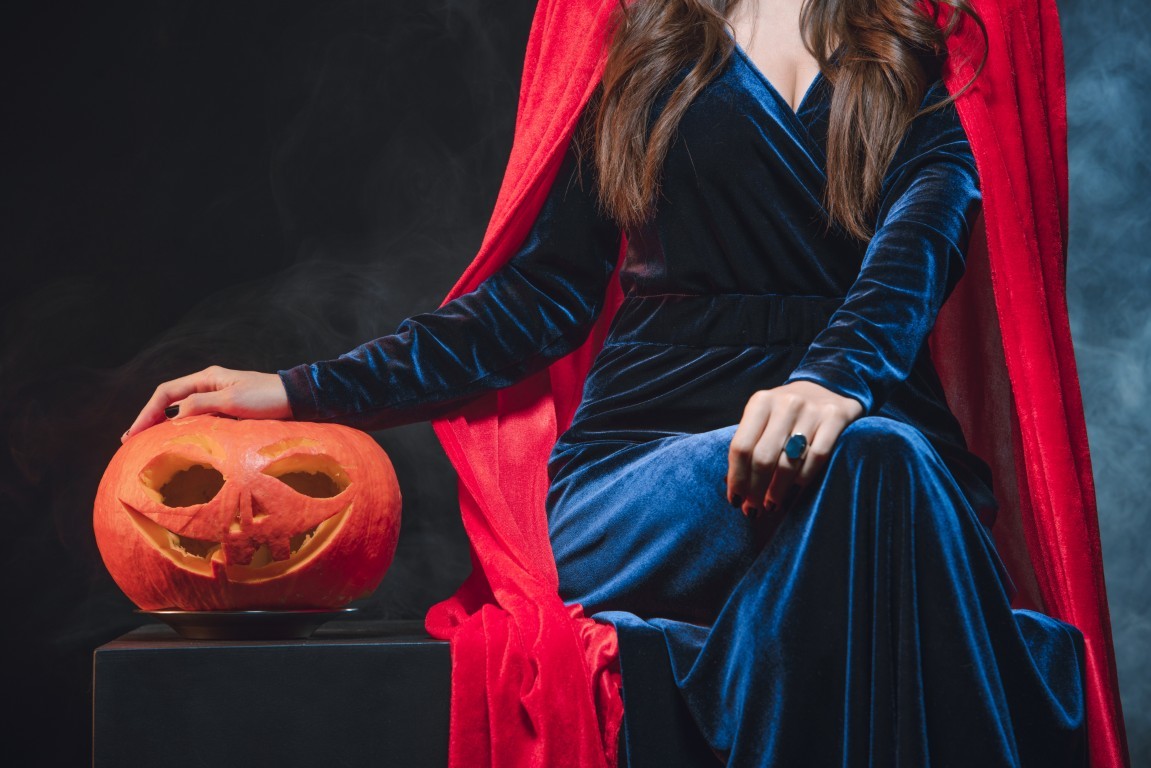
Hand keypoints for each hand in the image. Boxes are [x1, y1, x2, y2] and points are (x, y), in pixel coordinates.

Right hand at [122, 365, 292, 442]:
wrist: (298, 400)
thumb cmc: (269, 399)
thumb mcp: (233, 401)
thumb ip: (202, 406)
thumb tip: (172, 415)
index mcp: (207, 378)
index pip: (167, 393)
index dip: (148, 412)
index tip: (134, 433)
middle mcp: (209, 385)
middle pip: (170, 400)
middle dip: (149, 418)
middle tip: (130, 440)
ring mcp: (218, 396)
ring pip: (182, 409)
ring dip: (163, 424)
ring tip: (146, 441)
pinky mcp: (228, 409)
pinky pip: (197, 417)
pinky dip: (182, 428)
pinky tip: (176, 440)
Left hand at [725, 379, 863, 517]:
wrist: (828, 386)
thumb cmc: (787, 413)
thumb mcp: (764, 418)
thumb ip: (750, 445)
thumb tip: (734, 487)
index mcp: (761, 402)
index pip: (741, 447)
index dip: (736, 478)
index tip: (735, 500)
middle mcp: (785, 403)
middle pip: (763, 458)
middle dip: (755, 490)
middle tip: (753, 509)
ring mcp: (812, 410)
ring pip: (789, 462)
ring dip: (777, 491)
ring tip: (772, 505)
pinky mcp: (836, 418)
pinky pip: (817, 458)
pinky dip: (803, 480)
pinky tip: (795, 491)